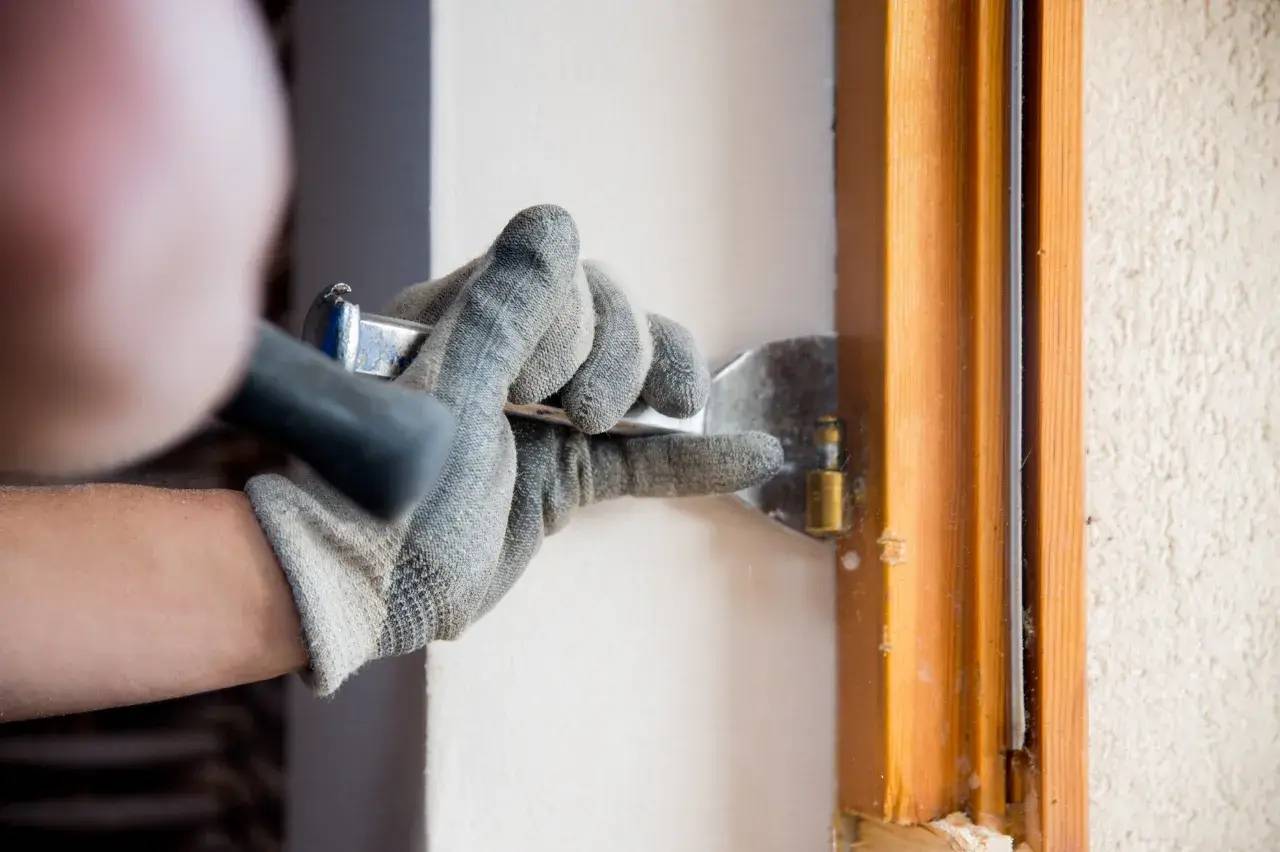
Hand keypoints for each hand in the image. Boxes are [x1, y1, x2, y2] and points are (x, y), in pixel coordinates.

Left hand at [247, 205, 780, 693]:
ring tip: (669, 414)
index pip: (561, 280)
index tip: (530, 386)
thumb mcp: (446, 394)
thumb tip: (557, 221)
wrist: (361, 594)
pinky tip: (748, 452)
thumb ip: (506, 310)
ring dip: (661, 388)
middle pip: (610, 319)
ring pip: (634, 376)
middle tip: (578, 415)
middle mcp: (510, 357)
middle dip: (616, 360)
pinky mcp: (565, 475)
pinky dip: (690, 457)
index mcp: (467, 316)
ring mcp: (543, 417)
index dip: (571, 324)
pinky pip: (640, 456)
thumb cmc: (384, 491)